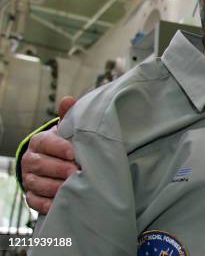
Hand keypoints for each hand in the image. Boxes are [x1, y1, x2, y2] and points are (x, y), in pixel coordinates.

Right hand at [21, 96, 78, 213]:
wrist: (55, 161)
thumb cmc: (65, 144)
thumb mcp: (67, 130)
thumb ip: (68, 116)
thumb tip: (68, 100)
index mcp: (39, 142)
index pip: (46, 143)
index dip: (59, 148)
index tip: (73, 153)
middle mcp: (31, 160)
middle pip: (42, 165)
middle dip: (60, 169)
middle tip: (77, 172)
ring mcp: (29, 179)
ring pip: (38, 184)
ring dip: (56, 187)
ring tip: (73, 187)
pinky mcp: (31, 196)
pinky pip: (36, 202)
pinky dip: (49, 203)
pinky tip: (64, 202)